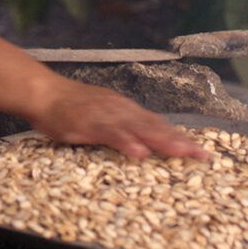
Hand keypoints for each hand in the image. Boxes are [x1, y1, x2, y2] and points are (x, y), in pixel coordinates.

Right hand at [23, 78, 210, 160]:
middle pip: (156, 127)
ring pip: (140, 129)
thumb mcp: (102, 114)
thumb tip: (141, 142)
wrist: (45, 93)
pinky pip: (111, 134)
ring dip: (162, 141)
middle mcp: (122, 110)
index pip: (158, 125)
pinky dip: (126, 142)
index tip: (200, 151)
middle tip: (202, 156)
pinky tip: (140, 152)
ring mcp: (107, 116)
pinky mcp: (90, 123)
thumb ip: (121, 127)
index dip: (179, 137)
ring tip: (182, 153)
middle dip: (180, 141)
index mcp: (126, 110)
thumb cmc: (70, 107)